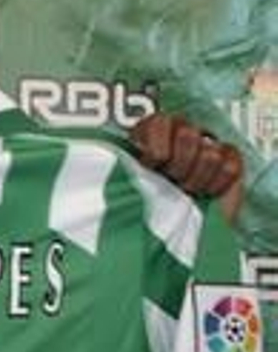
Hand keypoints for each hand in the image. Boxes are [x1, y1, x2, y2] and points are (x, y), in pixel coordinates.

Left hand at [129, 113, 243, 220]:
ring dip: (195, 179)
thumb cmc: (146, 201)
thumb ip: (126, 164)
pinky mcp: (231, 158)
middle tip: (171, 180)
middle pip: (188, 135)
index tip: (150, 168)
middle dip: (177, 166)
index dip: (156, 151)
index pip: (160, 122)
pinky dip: (215, 185)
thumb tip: (119, 158)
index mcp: (151, 128)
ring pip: (210, 154)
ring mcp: (209, 142)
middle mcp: (181, 129)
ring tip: (186, 189)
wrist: (171, 228)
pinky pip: (229, 168)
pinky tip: (205, 192)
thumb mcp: (127, 180)